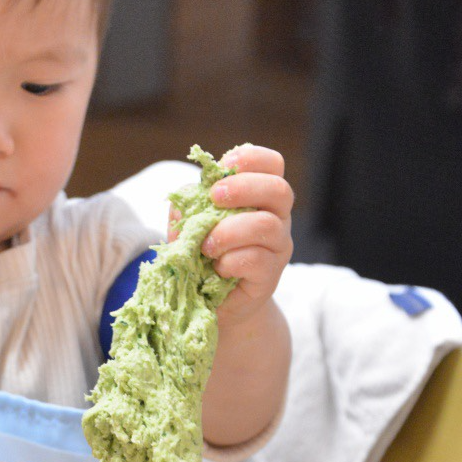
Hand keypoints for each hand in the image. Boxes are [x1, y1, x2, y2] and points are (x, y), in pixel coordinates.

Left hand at [169, 144, 293, 327]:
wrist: (213, 303)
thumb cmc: (202, 256)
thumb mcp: (190, 226)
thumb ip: (187, 208)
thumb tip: (181, 200)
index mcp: (260, 197)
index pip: (272, 164)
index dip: (251, 158)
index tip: (225, 164)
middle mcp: (277, 218)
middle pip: (279, 189)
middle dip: (242, 188)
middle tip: (213, 197)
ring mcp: (277, 248)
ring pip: (267, 225)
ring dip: (229, 230)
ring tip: (206, 245)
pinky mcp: (270, 276)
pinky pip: (258, 260)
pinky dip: (230, 260)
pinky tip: (216, 268)